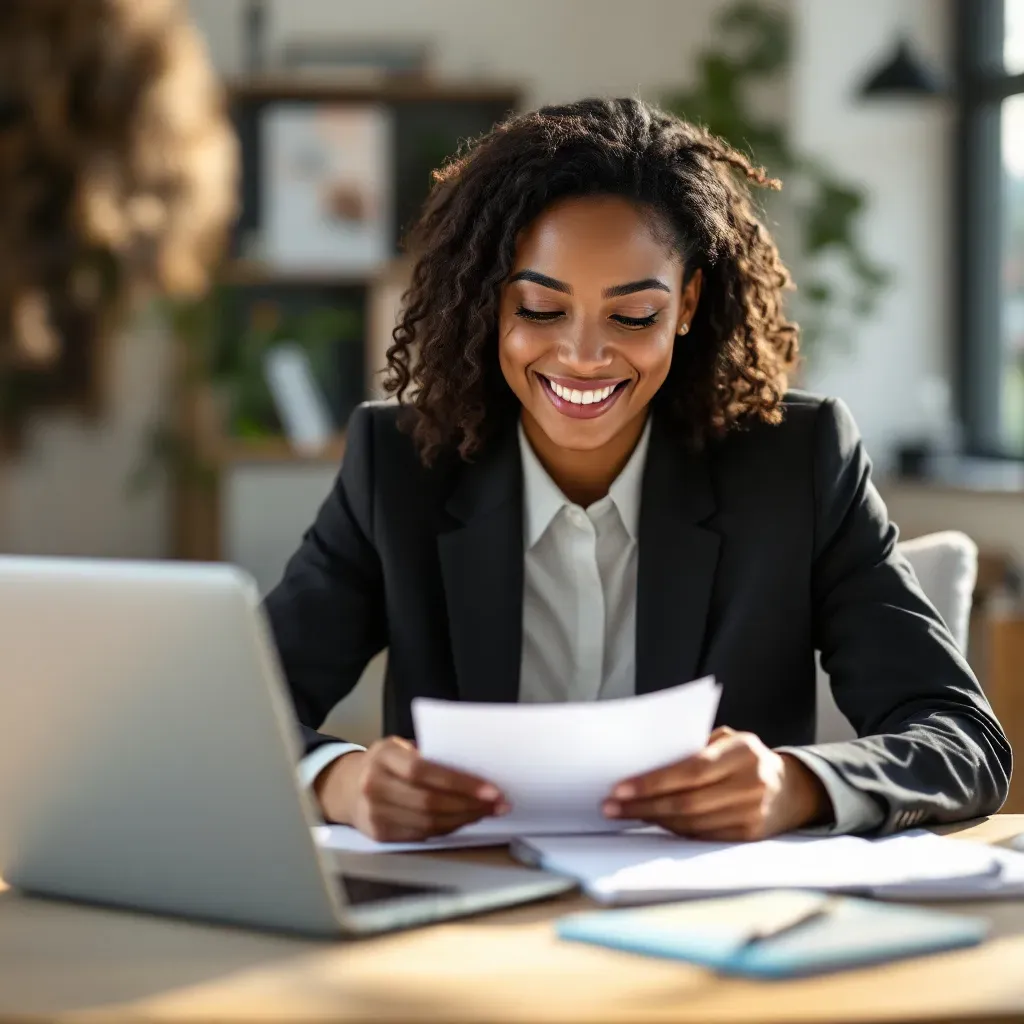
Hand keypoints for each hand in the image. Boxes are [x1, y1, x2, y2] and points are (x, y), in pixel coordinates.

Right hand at [314, 737, 508, 841]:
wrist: (348, 787)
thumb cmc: (386, 763)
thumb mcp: (400, 747)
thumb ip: (430, 754)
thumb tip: (477, 766)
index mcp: (383, 756)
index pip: (424, 771)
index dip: (460, 782)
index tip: (492, 789)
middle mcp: (374, 785)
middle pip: (429, 801)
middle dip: (470, 805)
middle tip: (499, 803)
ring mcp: (374, 813)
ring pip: (428, 822)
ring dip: (464, 819)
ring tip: (487, 812)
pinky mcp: (379, 835)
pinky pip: (422, 835)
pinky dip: (448, 828)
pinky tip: (464, 819)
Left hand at [603, 726, 831, 840]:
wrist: (792, 790)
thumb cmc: (745, 758)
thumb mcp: (728, 740)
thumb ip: (694, 746)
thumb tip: (645, 762)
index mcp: (744, 752)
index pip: (691, 770)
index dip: (653, 781)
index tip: (619, 788)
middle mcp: (752, 783)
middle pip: (687, 801)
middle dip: (643, 805)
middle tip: (611, 807)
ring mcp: (753, 814)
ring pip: (691, 823)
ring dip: (653, 820)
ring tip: (625, 814)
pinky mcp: (749, 837)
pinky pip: (702, 836)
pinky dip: (673, 831)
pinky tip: (653, 824)